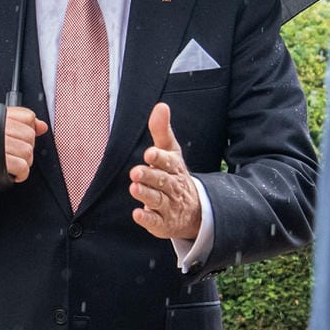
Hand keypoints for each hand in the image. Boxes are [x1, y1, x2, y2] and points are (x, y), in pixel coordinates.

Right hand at [0, 103, 47, 209]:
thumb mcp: (2, 139)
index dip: (28, 132)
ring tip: (9, 166)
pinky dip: (20, 175)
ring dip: (23, 164)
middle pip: (29, 134)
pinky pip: (21, 166)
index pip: (27, 116)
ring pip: (27, 151)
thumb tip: (42, 126)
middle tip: (12, 157)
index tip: (18, 141)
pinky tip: (9, 174)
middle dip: (26, 151)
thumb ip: (23, 129)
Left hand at [131, 102, 201, 239]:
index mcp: (175, 168)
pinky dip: (147, 218)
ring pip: (158, 200)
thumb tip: (161, 105)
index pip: (169, 162)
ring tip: (134, 188)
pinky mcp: (163, 223)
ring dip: (146, 194)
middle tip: (136, 172)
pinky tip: (137, 214)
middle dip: (150, 176)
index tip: (150, 153)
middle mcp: (173, 187)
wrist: (195, 211)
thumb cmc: (175, 175)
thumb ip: (162, 130)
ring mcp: (169, 206)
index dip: (160, 158)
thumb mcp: (171, 152)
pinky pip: (155, 221)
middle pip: (162, 181)